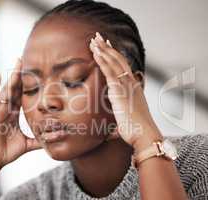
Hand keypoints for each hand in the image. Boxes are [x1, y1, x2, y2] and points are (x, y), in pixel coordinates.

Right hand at [0, 58, 41, 174]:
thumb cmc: (6, 152)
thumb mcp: (27, 144)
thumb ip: (39, 141)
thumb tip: (53, 140)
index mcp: (14, 115)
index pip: (21, 97)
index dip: (27, 86)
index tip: (34, 74)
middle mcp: (7, 110)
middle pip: (15, 89)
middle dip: (20, 75)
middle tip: (24, 60)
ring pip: (7, 90)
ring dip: (13, 76)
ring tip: (18, 63)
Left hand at [89, 32, 162, 151]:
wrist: (143, 135)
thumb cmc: (135, 131)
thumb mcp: (126, 120)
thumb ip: (118, 118)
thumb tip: (109, 131)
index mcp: (133, 87)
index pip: (123, 66)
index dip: (114, 55)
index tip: (107, 46)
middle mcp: (131, 83)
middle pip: (118, 60)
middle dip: (107, 47)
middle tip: (98, 37)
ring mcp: (126, 86)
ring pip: (114, 62)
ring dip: (103, 50)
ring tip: (94, 40)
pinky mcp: (120, 91)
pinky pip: (110, 72)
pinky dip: (103, 61)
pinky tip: (96, 53)